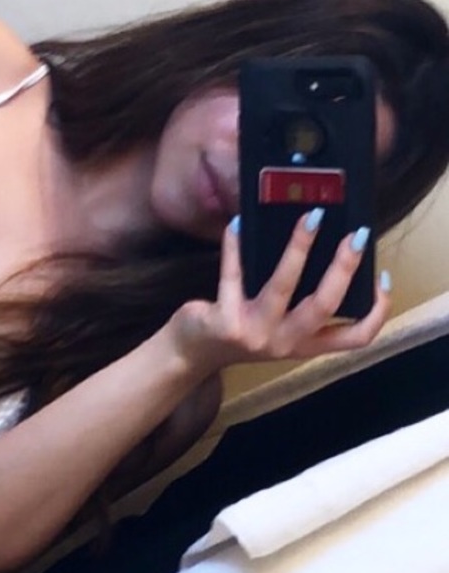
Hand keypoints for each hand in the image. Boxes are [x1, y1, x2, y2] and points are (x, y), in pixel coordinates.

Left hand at [166, 212, 389, 375]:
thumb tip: (320, 252)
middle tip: (357, 235)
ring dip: (298, 249)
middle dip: (344, 268)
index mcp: (305, 345)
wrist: (190, 354)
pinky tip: (237, 223)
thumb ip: (298, 305)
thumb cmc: (239, 330)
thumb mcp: (276, 326)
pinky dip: (235, 246)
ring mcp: (255, 333)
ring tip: (311, 218)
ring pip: (283, 287)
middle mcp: (285, 342)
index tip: (382, 276)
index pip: (356, 338)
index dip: (376, 311)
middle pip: (325, 305)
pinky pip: (232, 275)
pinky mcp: (224, 320)